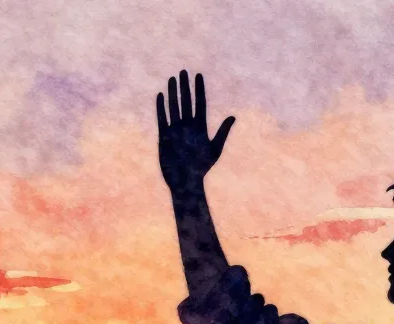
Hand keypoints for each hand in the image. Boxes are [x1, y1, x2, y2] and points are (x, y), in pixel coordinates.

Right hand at [157, 70, 235, 192]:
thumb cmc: (201, 168)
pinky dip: (161, 107)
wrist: (185, 181)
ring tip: (172, 79)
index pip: (199, 103)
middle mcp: (187, 126)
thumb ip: (222, 132)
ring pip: (173, 107)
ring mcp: (175, 130)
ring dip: (172, 93)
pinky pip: (162, 119)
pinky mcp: (165, 136)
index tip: (198, 75)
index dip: (199, 89)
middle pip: (186, 101)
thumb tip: (233, 117)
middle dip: (185, 86)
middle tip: (183, 71)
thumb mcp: (214, 149)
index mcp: (200, 127)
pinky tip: (160, 95)